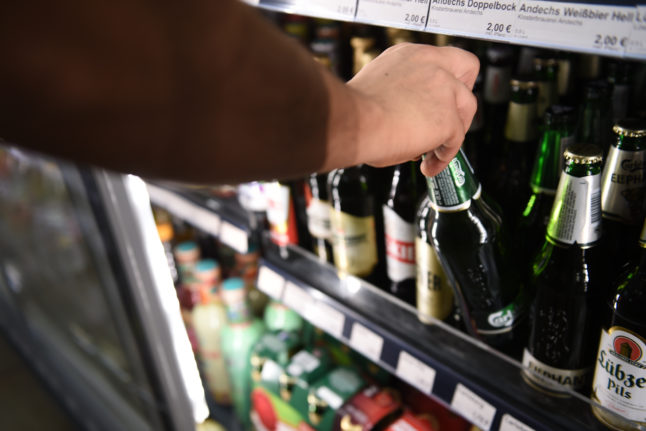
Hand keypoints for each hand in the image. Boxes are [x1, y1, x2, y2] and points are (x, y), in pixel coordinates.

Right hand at [347, 43, 478, 176]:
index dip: (445, 78)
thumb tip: (405, 119)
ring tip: (432, 153)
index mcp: (409, 56)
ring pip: (466, 109)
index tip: (436, 98)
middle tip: (448, 119)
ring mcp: (445, 90)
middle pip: (467, 69)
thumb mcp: (378, 89)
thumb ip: (400, 95)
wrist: (351, 122)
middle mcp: (432, 65)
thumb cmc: (353, 112)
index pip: (441, 58)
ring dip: (452, 131)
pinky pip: (454, 142)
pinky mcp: (448, 119)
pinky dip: (442, 157)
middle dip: (460, 95)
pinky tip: (427, 166)